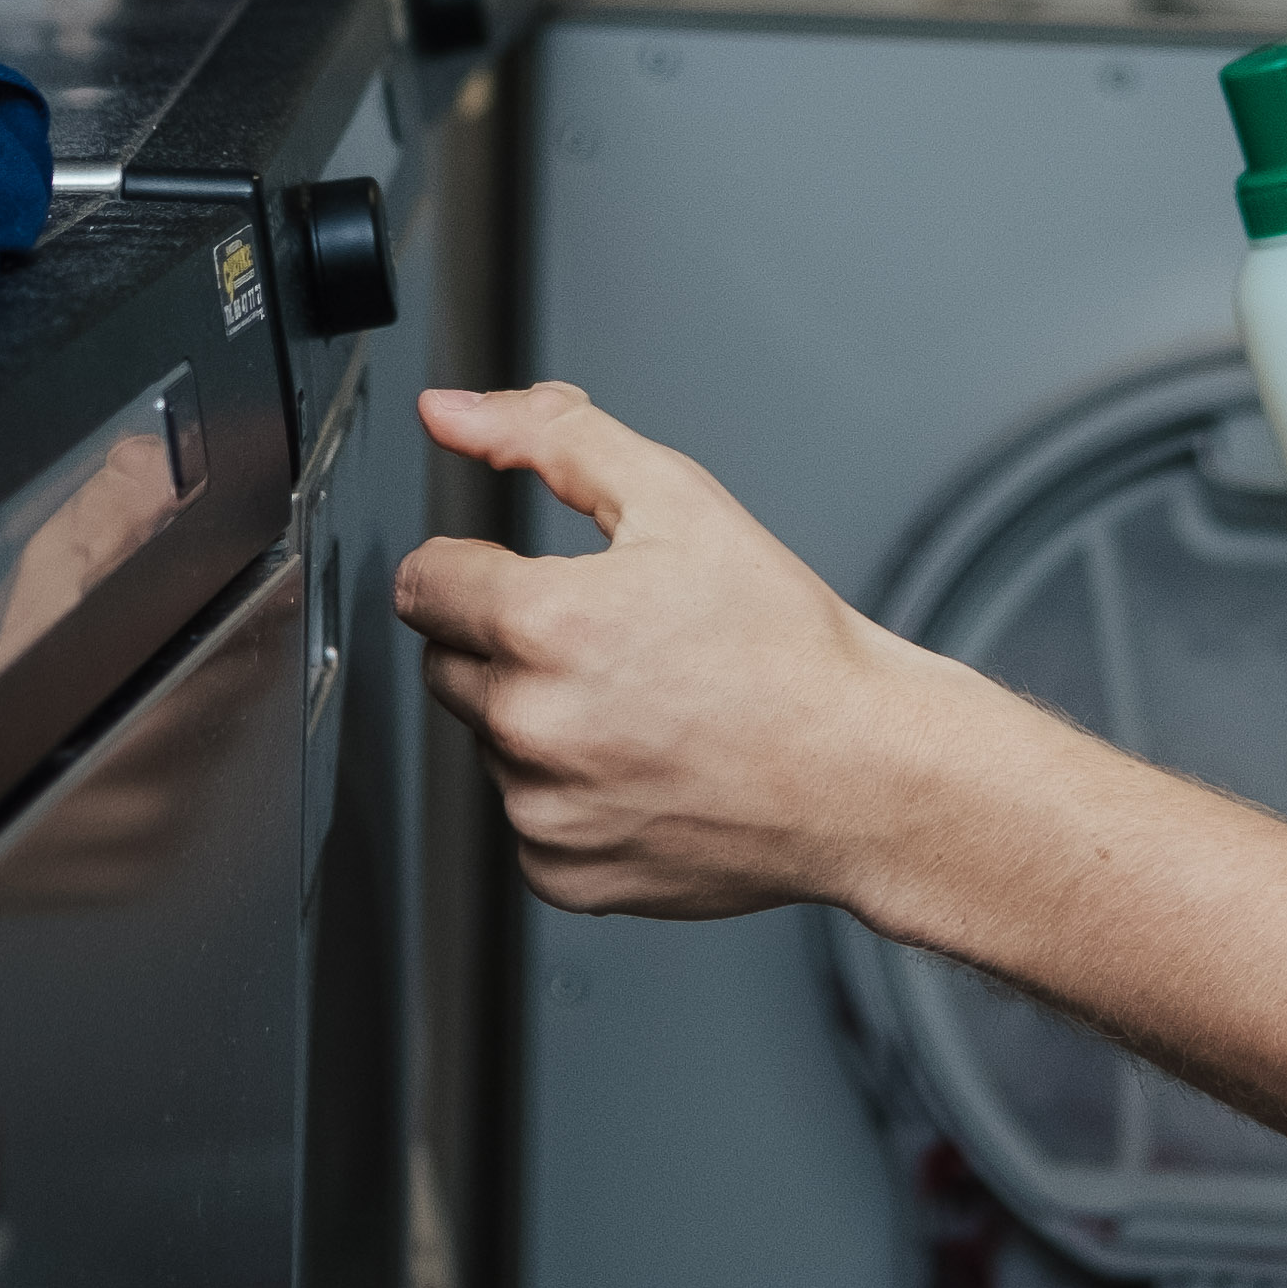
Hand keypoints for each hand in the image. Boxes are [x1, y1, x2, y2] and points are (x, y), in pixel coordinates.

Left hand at [396, 382, 956, 919]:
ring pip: (491, 743)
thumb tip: (452, 413)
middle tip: (613, 643)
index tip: (524, 582)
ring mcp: (542, 809)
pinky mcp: (563, 873)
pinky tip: (647, 770)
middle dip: (508, 644)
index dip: (473, 569)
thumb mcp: (676, 498)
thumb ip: (549, 438)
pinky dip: (571, 797)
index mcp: (542, 623)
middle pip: (449, 663)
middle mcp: (528, 724)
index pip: (423, 583)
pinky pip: (529, 820)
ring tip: (645, 709)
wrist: (862, 774)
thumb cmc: (787, 646)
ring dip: (540, 722)